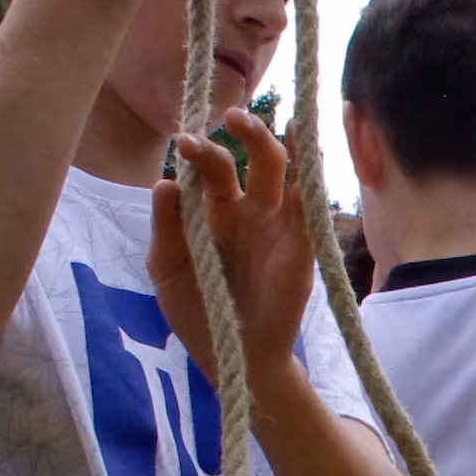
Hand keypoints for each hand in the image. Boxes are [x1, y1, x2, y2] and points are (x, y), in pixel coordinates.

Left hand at [151, 106, 315, 373]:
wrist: (232, 358)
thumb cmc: (198, 312)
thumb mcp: (168, 270)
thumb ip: (166, 228)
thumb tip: (165, 182)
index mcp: (216, 214)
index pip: (212, 170)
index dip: (199, 152)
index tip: (181, 141)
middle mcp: (250, 211)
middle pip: (253, 158)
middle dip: (241, 133)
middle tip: (226, 117)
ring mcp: (278, 225)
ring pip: (283, 169)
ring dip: (269, 141)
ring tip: (250, 122)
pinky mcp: (301, 247)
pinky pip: (309, 204)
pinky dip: (309, 173)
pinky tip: (306, 144)